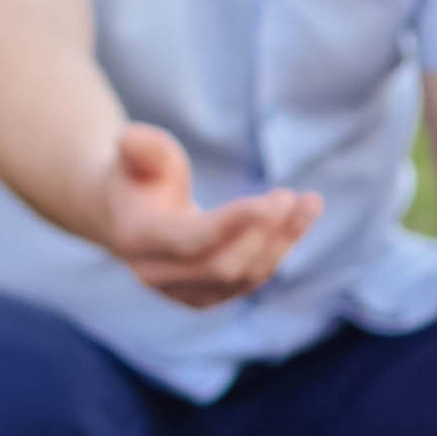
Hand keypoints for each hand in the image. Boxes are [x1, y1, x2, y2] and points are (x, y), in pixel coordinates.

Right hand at [99, 123, 320, 307]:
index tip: (274, 203)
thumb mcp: (137, 155)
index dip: (234, 225)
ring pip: (244, 278)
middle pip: (222, 266)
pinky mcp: (208, 298)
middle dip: (264, 233)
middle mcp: (157, 275)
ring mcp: (184, 293)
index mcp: (137, 239)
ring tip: (308, 203)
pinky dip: (280, 250)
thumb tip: (129, 137)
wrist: (128, 217)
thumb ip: (141, 147)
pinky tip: (300, 219)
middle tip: (291, 196)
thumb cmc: (139, 177)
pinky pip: (252, 280)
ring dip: (282, 242)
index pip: (190, 241)